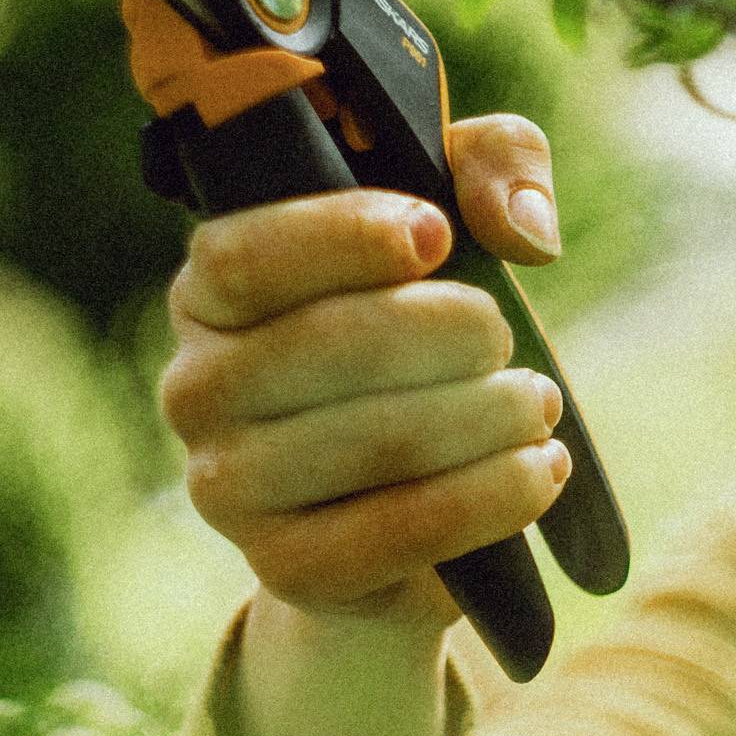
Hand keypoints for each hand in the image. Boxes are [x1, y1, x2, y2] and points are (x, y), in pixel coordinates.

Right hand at [159, 112, 572, 636]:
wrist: (404, 493)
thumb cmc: (425, 321)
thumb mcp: (459, 212)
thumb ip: (494, 166)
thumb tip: (524, 231)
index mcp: (211, 292)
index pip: (243, 255)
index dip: (343, 236)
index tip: (435, 233)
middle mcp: (196, 387)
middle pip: (325, 346)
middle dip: (450, 332)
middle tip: (503, 337)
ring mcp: (228, 487)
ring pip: (373, 441)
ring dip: (485, 416)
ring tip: (535, 404)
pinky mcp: (286, 568)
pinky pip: (394, 534)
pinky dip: (486, 499)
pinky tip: (539, 471)